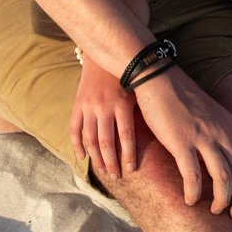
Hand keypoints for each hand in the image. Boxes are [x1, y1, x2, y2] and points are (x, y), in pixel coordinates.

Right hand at [71, 62, 139, 180]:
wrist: (103, 55)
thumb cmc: (126, 75)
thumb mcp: (138, 91)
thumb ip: (141, 112)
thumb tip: (157, 137)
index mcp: (122, 104)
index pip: (126, 137)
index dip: (128, 156)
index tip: (132, 170)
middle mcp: (103, 107)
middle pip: (106, 142)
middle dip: (111, 162)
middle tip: (116, 176)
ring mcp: (88, 106)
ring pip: (90, 139)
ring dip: (96, 158)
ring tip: (103, 170)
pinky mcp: (77, 104)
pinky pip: (74, 128)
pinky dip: (77, 144)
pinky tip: (83, 156)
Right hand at [131, 70, 231, 217]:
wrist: (159, 79)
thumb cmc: (181, 98)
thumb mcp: (211, 115)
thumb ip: (219, 134)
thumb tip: (219, 157)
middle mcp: (223, 134)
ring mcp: (204, 138)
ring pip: (224, 179)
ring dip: (222, 201)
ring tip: (214, 212)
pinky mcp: (182, 142)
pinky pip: (194, 177)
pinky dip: (194, 193)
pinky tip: (190, 201)